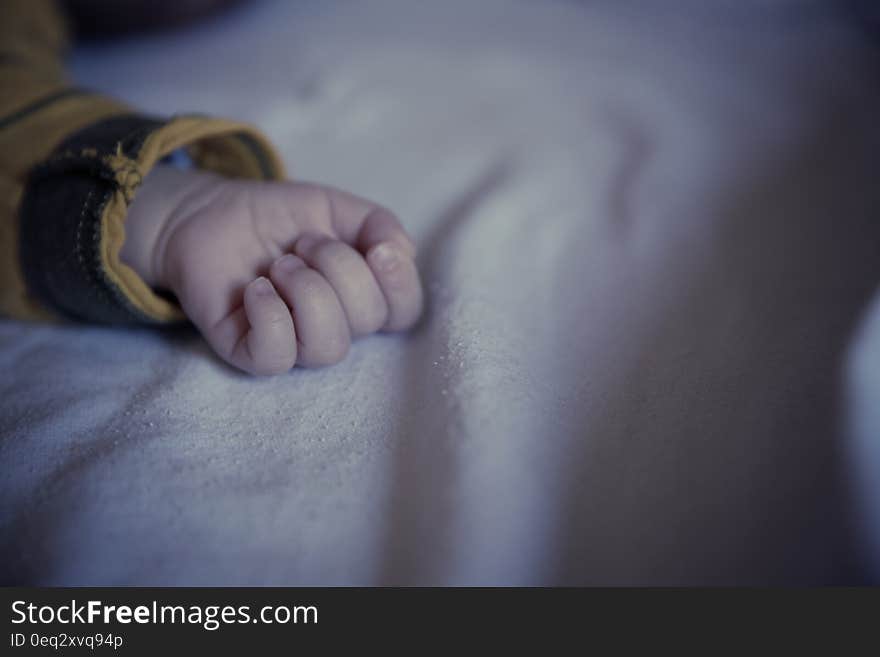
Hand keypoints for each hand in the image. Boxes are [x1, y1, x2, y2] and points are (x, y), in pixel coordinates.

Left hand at [123, 166, 422, 374]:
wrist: (212, 214)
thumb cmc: (278, 218)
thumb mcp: (335, 208)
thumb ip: (378, 224)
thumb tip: (399, 252)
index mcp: (362, 296)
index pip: (404, 312)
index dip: (399, 283)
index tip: (376, 247)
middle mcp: (334, 326)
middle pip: (368, 320)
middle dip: (339, 267)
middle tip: (303, 243)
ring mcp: (293, 344)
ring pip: (328, 347)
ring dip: (308, 292)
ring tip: (280, 264)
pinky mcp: (249, 352)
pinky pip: (276, 357)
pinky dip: (270, 315)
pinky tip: (256, 288)